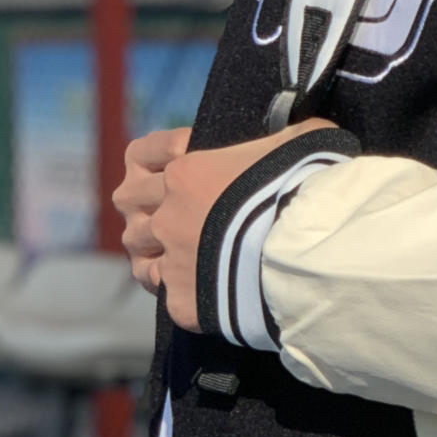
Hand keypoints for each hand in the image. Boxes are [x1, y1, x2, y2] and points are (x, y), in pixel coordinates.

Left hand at [113, 121, 335, 331]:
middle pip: (129, 204)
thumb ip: (283, 134)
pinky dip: (181, 291)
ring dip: (154, 250)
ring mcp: (171, 261)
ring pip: (138, 254)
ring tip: (178, 253)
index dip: (161, 155)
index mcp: (185, 172)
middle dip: (144, 204)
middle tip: (171, 209)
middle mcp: (167, 215)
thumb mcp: (296, 141)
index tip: (186, 158)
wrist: (307, 251)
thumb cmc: (304, 187)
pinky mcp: (183, 302)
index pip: (142, 155)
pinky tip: (200, 290)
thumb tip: (296, 135)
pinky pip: (167, 296)